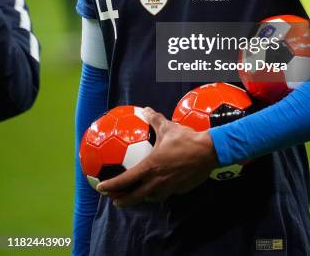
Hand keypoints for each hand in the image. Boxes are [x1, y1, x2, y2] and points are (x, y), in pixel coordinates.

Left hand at [96, 107, 218, 206]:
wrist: (208, 152)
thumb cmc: (186, 139)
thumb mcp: (167, 127)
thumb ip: (154, 119)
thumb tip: (145, 110)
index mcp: (150, 167)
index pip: (125, 181)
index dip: (111, 186)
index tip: (101, 188)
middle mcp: (157, 182)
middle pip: (134, 197)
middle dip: (121, 199)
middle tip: (114, 199)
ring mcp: (169, 188)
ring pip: (150, 197)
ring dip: (141, 197)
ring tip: (136, 194)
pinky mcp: (180, 190)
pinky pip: (165, 194)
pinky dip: (158, 192)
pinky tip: (159, 187)